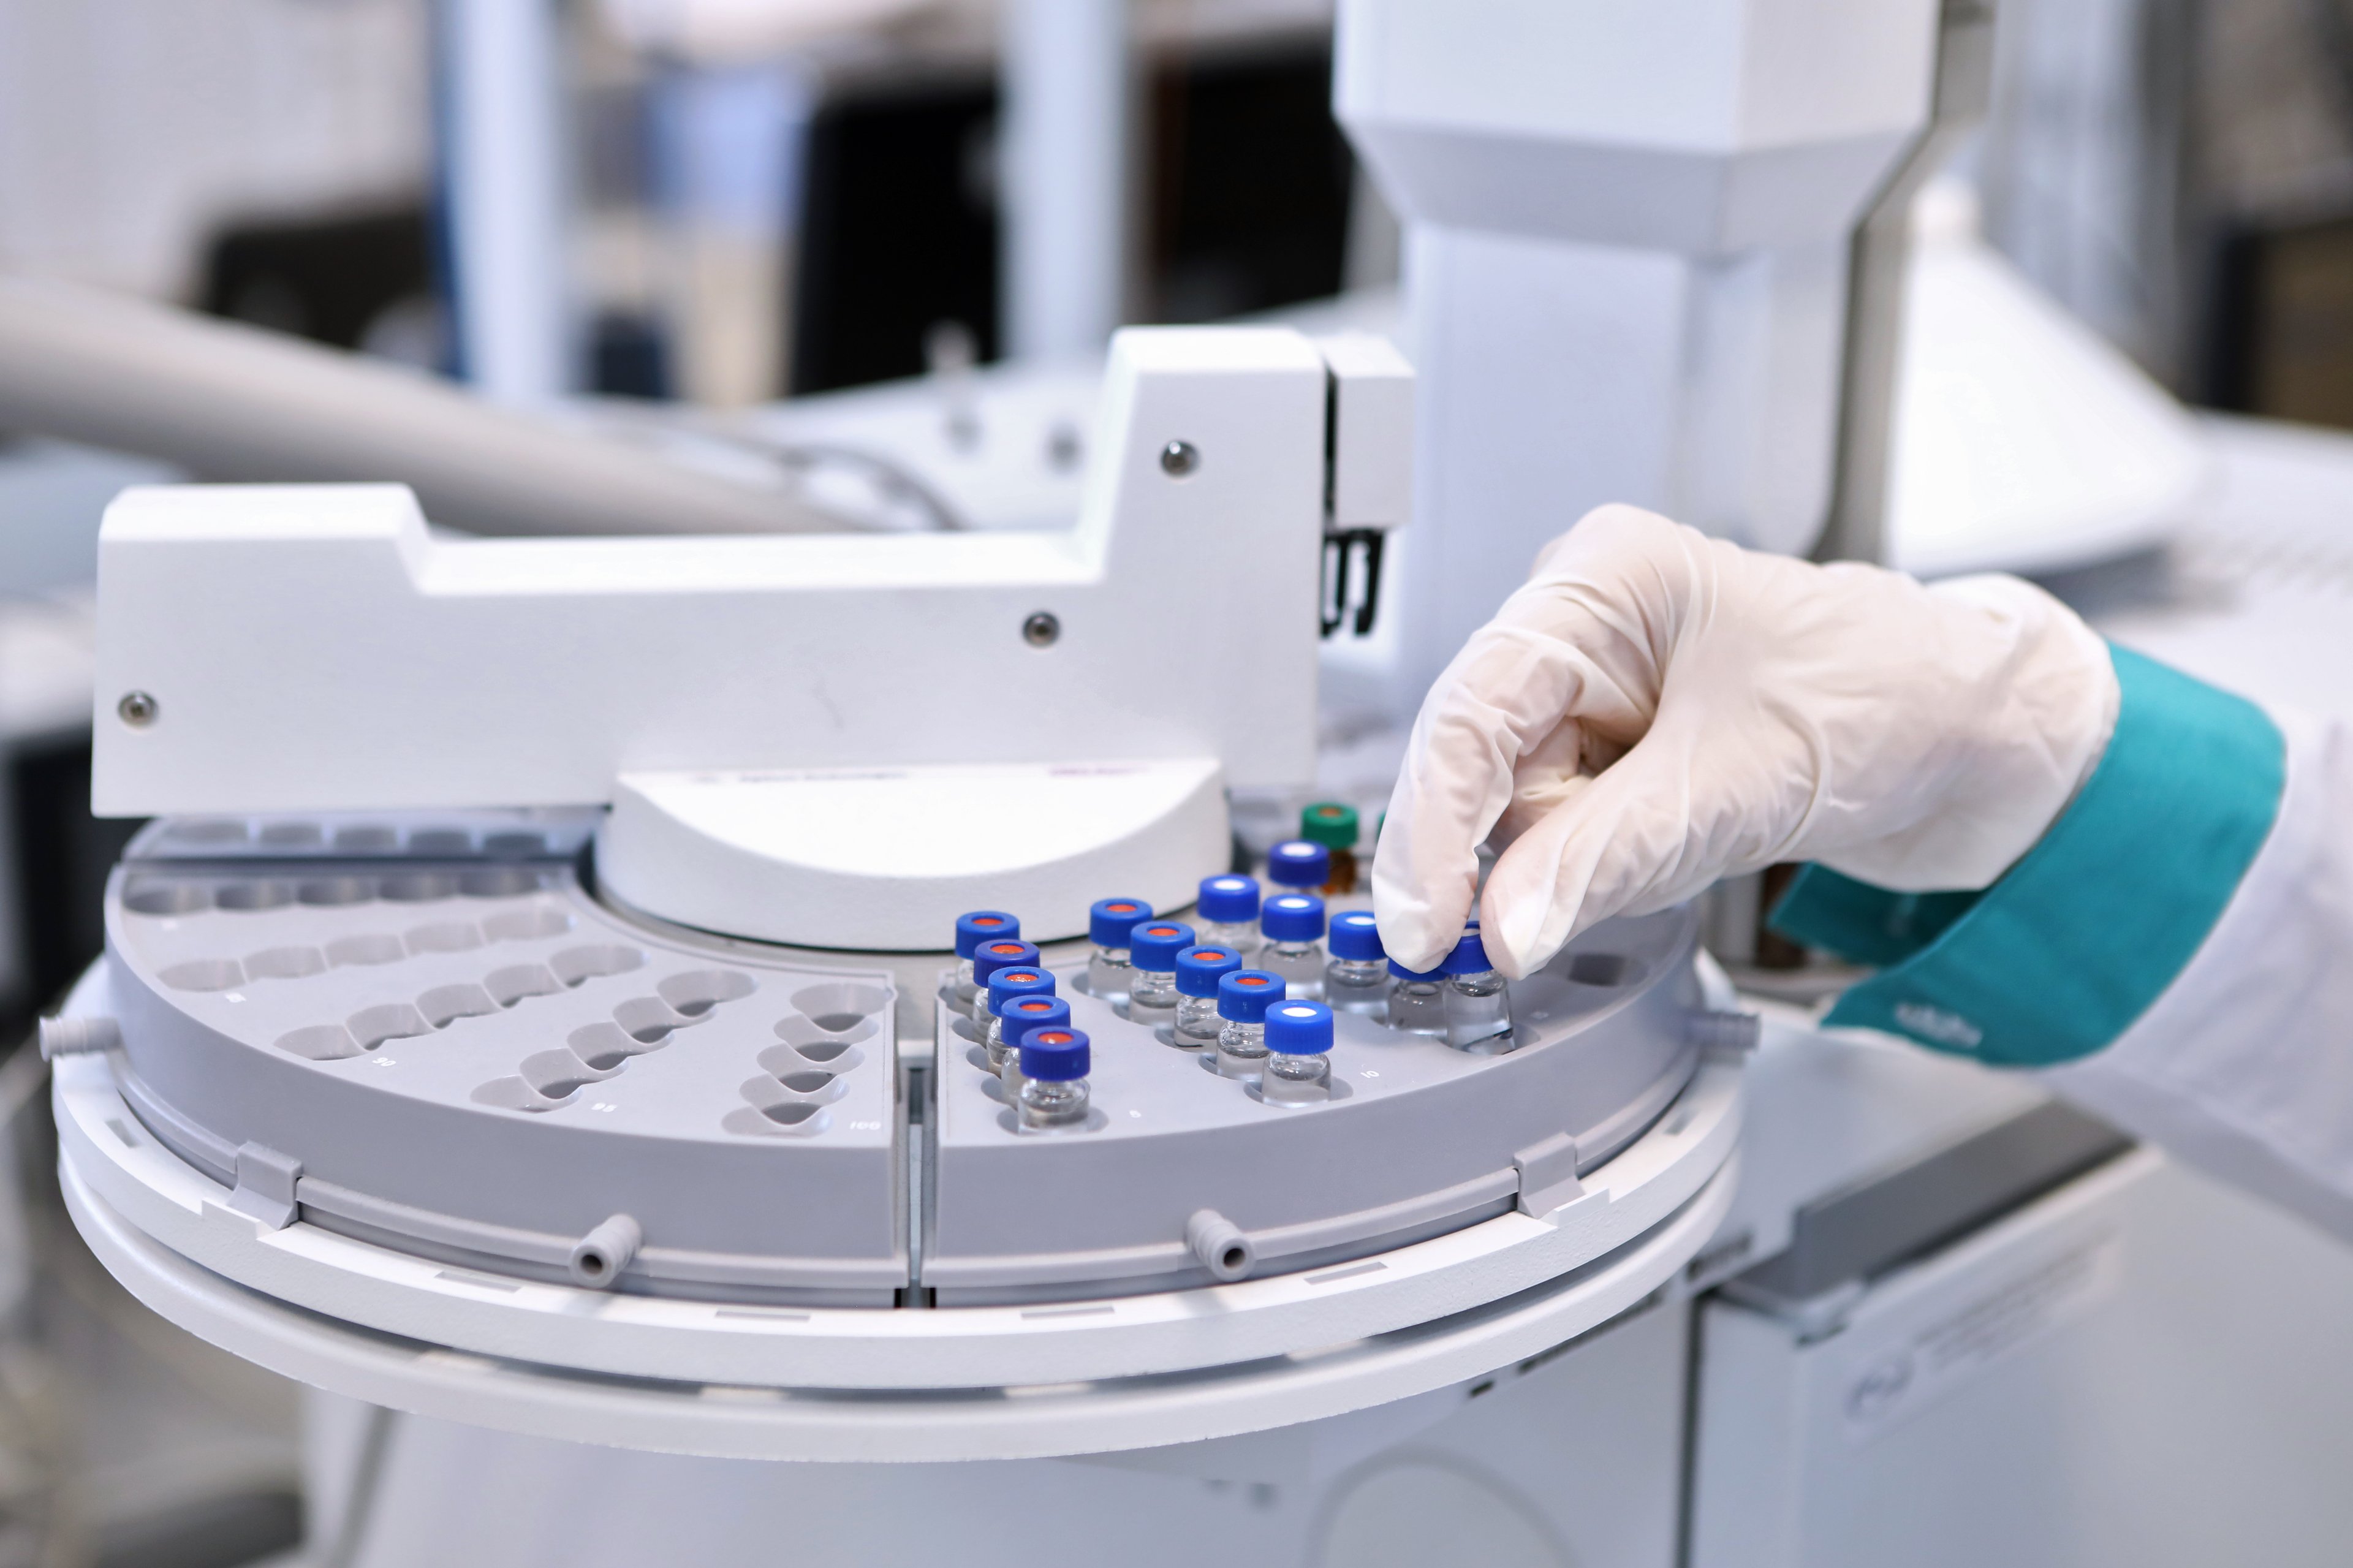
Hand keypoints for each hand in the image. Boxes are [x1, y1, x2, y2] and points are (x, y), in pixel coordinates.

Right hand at [1371, 505, 2119, 976]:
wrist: (1985, 745)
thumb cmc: (1894, 694)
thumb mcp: (1744, 780)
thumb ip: (1608, 857)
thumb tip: (1502, 928)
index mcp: (1601, 583)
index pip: (1471, 707)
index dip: (1431, 826)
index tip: (1423, 926)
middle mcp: (1584, 632)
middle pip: (1482, 767)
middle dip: (1516, 852)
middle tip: (1504, 940)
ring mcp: (1599, 701)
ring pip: (1520, 818)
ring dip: (1581, 865)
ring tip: (1690, 841)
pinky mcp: (1622, 763)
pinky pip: (1569, 841)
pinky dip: (1607, 872)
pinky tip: (1680, 850)